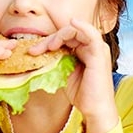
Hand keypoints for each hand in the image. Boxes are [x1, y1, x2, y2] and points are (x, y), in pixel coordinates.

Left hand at [32, 18, 117, 132]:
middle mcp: (91, 47)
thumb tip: (39, 54)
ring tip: (48, 47)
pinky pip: (92, 35)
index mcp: (84, 50)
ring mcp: (97, 49)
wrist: (95, 110)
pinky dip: (82, 26)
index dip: (48, 41)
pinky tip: (73, 22)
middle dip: (50, 39)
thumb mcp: (64, 73)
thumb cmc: (82, 94)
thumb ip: (57, 61)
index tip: (33, 51)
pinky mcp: (99, 54)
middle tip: (35, 50)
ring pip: (76, 32)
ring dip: (59, 36)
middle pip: (69, 33)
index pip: (65, 38)